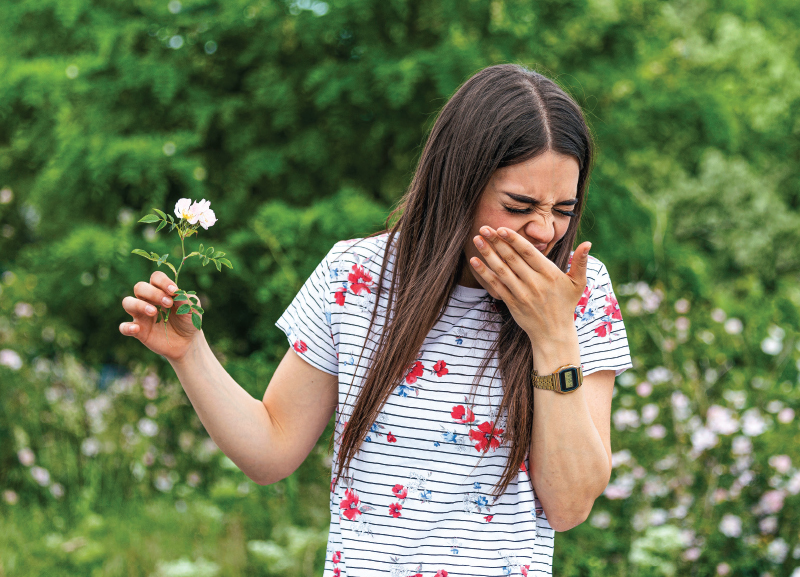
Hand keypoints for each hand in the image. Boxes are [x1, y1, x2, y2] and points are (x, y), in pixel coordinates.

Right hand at [119, 270, 202, 361]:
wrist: (187, 342)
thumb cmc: (188, 321)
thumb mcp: (192, 309)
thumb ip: (185, 299)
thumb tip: (176, 293)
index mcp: (162, 291)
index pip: (156, 278)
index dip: (163, 282)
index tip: (174, 291)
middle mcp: (148, 300)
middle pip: (140, 287)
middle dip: (153, 293)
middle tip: (168, 303)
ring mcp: (141, 315)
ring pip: (127, 302)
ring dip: (139, 304)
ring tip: (153, 312)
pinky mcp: (138, 331)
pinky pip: (124, 327)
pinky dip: (127, 327)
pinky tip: (137, 328)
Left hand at [469, 226, 589, 345]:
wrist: (554, 333)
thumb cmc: (565, 304)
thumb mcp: (578, 284)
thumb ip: (581, 262)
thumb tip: (588, 243)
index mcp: (549, 274)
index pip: (529, 252)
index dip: (514, 239)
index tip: (501, 228)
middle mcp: (534, 283)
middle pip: (512, 258)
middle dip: (496, 242)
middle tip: (483, 227)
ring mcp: (522, 293)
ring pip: (501, 270)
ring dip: (488, 254)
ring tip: (476, 240)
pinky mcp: (512, 303)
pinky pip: (496, 286)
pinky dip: (485, 273)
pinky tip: (475, 261)